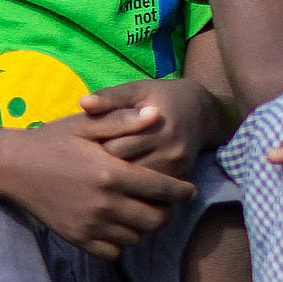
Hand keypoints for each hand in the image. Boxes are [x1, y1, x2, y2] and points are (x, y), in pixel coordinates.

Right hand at [0, 115, 193, 256]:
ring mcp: (90, 224)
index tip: (188, 190)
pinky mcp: (77, 238)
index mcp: (112, 173)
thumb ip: (124, 121)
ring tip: (137, 211)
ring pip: (137, 238)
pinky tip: (115, 225)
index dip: (182, 191)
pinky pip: (113, 252)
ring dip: (142, 227)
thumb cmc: (51, 140)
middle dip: (165, 211)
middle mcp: (104, 204)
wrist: (11, 166)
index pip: (163, 189)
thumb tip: (158, 114)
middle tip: (161, 201)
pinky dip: (120, 242)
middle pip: (156, 220)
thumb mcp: (86, 124)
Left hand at [73, 76, 218, 182]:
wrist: (200, 111)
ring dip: (119, 182)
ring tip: (102, 176)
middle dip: (104, 168)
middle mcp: (170, 148)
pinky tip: (123, 184)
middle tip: (87, 167)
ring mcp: (177, 166)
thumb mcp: (136, 90)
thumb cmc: (159, 98)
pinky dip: (136, 189)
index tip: (82, 149)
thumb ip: (110, 97)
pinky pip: (152, 191)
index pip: (114, 146)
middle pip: (124, 168)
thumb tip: (83, 103)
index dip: (93, 149)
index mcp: (155, 123)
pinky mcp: (182, 178)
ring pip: (137, 185)